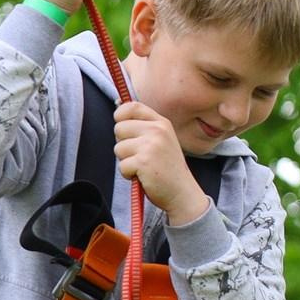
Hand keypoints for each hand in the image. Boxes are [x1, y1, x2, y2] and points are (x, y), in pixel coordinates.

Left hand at [113, 102, 206, 221]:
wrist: (182, 192)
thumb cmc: (167, 169)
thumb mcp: (161, 141)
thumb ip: (144, 128)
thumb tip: (118, 115)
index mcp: (161, 123)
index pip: (132, 107)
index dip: (120, 115)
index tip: (123, 129)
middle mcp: (157, 130)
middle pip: (119, 128)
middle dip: (123, 144)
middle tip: (139, 156)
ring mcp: (151, 145)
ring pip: (118, 148)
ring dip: (126, 161)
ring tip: (143, 167)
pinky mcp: (144, 161)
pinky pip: (122, 165)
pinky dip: (128, 174)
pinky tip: (143, 176)